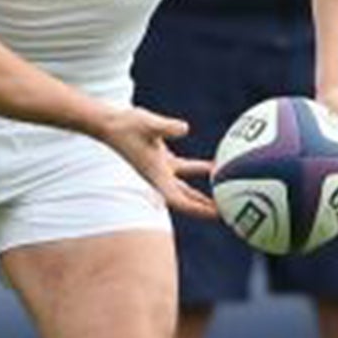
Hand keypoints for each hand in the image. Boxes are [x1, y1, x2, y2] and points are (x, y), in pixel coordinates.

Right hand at [96, 104, 215, 219]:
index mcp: (156, 175)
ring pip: (186, 187)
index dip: (198, 209)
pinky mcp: (161, 157)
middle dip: (205, 208)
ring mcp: (160, 168)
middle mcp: (159, 176)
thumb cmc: (126, 125)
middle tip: (228, 214)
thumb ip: (167, 127)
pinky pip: (185, 169)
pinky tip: (214, 166)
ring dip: (203, 194)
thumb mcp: (148, 124)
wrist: (109, 123)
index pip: (180, 200)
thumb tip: (184, 128)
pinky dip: (200, 170)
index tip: (217, 214)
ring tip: (224, 198)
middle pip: (186, 200)